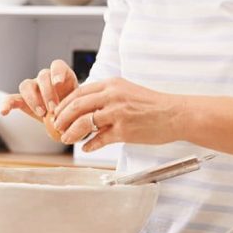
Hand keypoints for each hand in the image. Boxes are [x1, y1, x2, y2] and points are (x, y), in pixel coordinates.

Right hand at [0, 60, 78, 120]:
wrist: (67, 121)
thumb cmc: (74, 112)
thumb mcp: (80, 105)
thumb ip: (79, 103)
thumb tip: (80, 109)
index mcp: (61, 76)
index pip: (57, 65)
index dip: (57, 72)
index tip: (59, 83)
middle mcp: (45, 79)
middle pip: (42, 76)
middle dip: (47, 92)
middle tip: (53, 107)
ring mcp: (33, 88)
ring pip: (27, 85)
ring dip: (33, 99)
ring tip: (41, 113)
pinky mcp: (22, 100)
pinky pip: (11, 98)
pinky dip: (7, 104)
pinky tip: (5, 112)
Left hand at [52, 77, 180, 151]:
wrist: (175, 114)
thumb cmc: (152, 104)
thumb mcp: (127, 91)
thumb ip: (106, 96)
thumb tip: (86, 106)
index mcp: (112, 85)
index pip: (79, 92)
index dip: (65, 103)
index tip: (58, 112)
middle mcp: (112, 96)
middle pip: (76, 106)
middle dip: (62, 118)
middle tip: (56, 127)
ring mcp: (118, 114)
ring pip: (84, 123)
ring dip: (71, 132)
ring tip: (66, 138)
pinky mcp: (124, 131)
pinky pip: (99, 139)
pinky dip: (89, 145)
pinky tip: (86, 148)